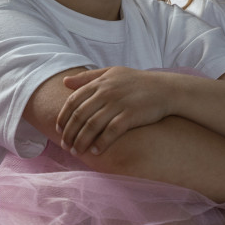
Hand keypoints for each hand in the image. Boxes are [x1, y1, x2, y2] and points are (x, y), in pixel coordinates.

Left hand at [58, 68, 174, 155]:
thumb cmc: (137, 82)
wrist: (165, 89)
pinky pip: (110, 132)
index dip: (63, 117)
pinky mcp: (130, 115)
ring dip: (81, 141)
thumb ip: (88, 77)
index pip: (73, 101)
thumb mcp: (112, 73)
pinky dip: (101, 143)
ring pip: (92, 125)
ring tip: (77, 151)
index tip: (58, 130)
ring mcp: (118, 104)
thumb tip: (65, 82)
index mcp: (100, 83)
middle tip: (65, 146)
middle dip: (69, 133)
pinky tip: (95, 151)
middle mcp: (106, 92)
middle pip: (79, 115)